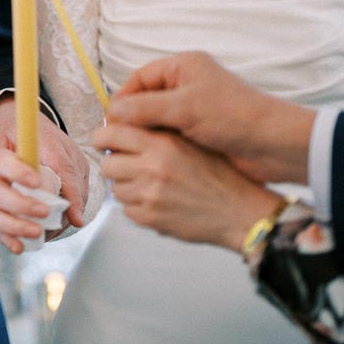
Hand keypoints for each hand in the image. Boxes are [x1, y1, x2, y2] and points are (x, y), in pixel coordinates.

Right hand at [0, 98, 88, 253]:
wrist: (28, 143)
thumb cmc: (44, 143)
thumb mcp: (63, 153)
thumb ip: (70, 182)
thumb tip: (76, 219)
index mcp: (0, 150)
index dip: (15, 172)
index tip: (36, 181)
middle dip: (18, 206)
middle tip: (44, 212)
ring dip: (11, 227)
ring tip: (37, 232)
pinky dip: (6, 238)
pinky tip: (22, 245)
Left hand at [93, 120, 282, 250]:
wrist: (240, 211)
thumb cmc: (220, 174)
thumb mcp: (192, 140)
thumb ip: (158, 131)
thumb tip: (124, 124)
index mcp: (162, 143)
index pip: (111, 133)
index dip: (104, 137)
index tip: (106, 141)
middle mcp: (153, 168)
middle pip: (107, 164)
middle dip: (115, 164)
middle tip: (128, 166)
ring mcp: (151, 196)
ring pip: (115, 188)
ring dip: (126, 186)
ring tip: (148, 185)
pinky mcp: (151, 219)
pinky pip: (127, 210)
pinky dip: (136, 206)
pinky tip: (156, 201)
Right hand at [109, 52, 313, 184]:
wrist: (273, 145)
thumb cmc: (233, 117)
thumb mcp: (184, 109)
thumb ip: (144, 108)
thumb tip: (112, 112)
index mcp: (184, 67)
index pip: (140, 79)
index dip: (122, 99)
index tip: (110, 122)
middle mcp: (187, 84)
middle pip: (146, 99)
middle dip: (132, 119)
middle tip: (117, 140)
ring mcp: (194, 108)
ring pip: (157, 120)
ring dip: (146, 134)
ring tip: (132, 152)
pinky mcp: (200, 130)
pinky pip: (170, 135)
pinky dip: (160, 145)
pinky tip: (152, 159)